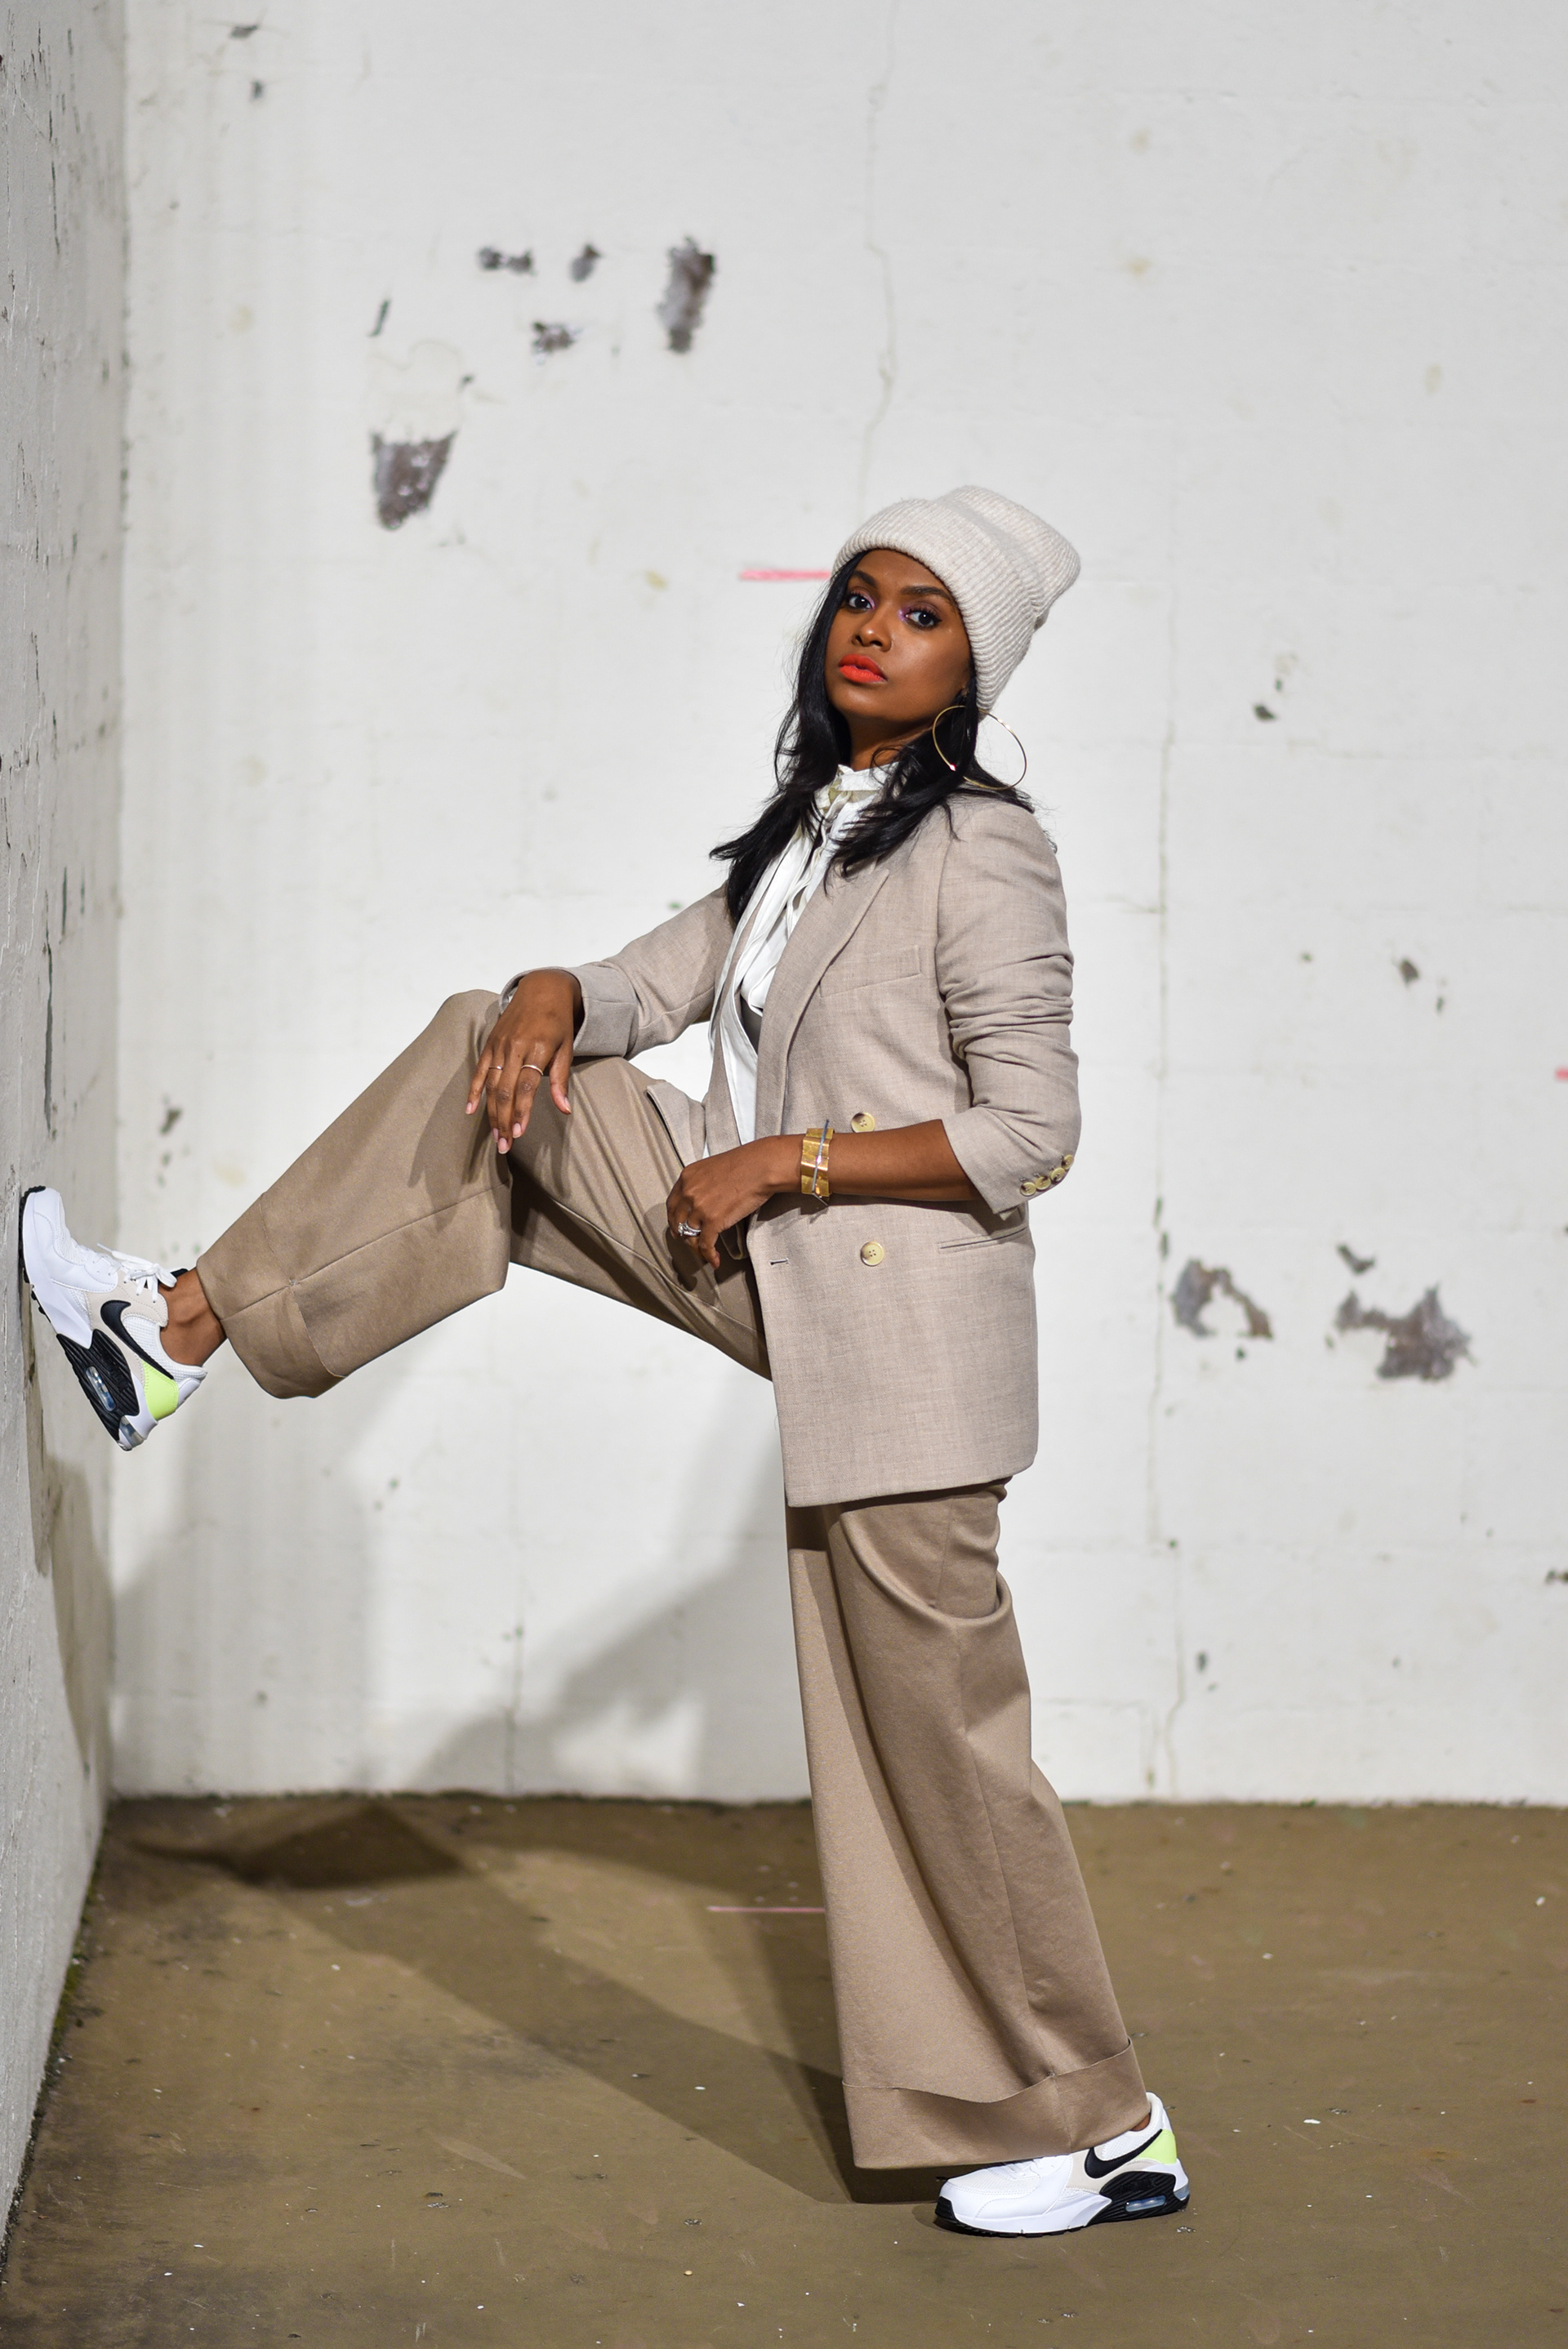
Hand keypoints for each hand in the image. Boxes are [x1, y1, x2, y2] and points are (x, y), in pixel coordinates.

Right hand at [467, 969, 582, 1151]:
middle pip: (506, 1090)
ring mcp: (500, 1044)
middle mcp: (516, 1047)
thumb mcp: (567, 1048)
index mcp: (538, 1048)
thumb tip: (564, 1110)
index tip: (519, 1133)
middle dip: (504, 1120)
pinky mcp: (490, 1043)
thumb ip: (561, 1080)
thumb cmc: (558, 1022)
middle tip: (505, 1145)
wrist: (542, 989)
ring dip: (491, 1112)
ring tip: (495, 1135)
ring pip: (492, 1084)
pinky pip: (480, 1070)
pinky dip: (474, 1090)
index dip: (521, 1111)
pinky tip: (470, 1109)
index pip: (526, 1086)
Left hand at [666, 1138, 795, 1269]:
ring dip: (697, 1247)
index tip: (677, 1226)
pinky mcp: (713, 1221)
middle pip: (678, 1222)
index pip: (672, 1204)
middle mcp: (689, 1192)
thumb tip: (701, 1199)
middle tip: (689, 1241)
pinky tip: (714, 1259)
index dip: (674, 1219)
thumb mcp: (712, 1167)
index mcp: (687, 1177)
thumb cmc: (746, 1164)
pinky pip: (706, 1245)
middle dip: (683, 1235)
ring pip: (691, 1236)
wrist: (761, 1167)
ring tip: (705, 1252)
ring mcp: (700, 1208)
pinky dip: (709, 1255)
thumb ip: (701, 1183)